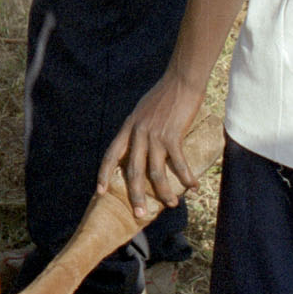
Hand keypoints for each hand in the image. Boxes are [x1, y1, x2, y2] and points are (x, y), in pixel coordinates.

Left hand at [97, 71, 206, 215]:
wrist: (180, 80)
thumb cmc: (164, 95)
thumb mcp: (142, 111)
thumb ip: (139, 129)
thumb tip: (142, 147)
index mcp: (128, 128)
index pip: (111, 154)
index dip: (104, 174)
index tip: (100, 192)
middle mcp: (137, 133)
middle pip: (133, 171)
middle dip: (135, 195)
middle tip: (139, 214)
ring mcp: (154, 135)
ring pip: (156, 172)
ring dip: (164, 191)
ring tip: (170, 205)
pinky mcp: (173, 135)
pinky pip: (178, 162)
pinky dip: (186, 177)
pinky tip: (192, 186)